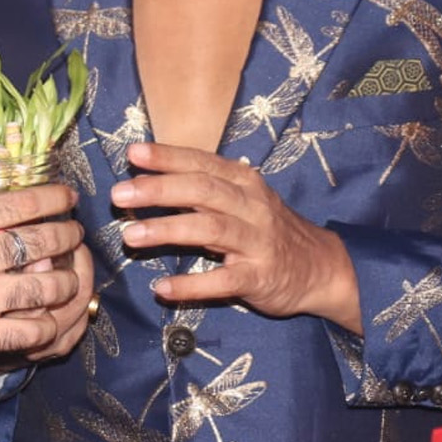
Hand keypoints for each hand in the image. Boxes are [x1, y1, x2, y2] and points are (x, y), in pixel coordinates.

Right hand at [0, 184, 85, 388]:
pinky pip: (30, 331)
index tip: (68, 199)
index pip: (24, 204)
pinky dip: (47, 325)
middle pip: (43, 243)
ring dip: (65, 282)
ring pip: (45, 288)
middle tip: (74, 235)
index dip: (54, 199)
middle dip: (67, 237)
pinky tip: (50, 319)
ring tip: (70, 278)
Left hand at [111, 142, 361, 331]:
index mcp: (244, 183)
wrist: (321, 268)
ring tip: (130, 235)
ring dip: (168, 231)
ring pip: (210, 230)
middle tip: (121, 194)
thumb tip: (147, 178)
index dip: (168, 157)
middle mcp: (252, 207)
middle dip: (160, 190)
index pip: (202, 163)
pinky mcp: (260, 278)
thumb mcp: (243, 200)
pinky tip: (163, 288)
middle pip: (203, 191)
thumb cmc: (268, 229)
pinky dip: (192, 285)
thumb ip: (202, 189)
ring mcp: (257, 243)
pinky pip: (223, 281)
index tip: (134, 153)